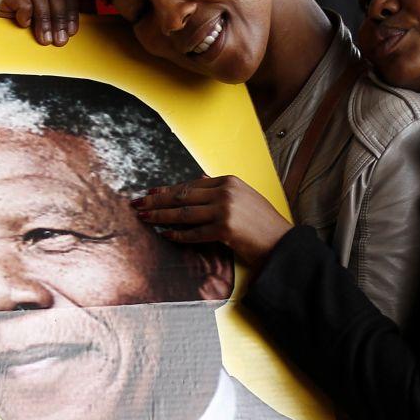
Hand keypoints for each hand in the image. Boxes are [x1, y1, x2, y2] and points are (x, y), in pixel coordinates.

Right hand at [0, 0, 91, 44]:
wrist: (12, 53)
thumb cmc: (42, 47)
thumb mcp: (63, 37)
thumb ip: (76, 27)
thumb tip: (96, 24)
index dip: (74, 8)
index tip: (72, 32)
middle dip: (60, 15)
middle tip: (59, 41)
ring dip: (44, 16)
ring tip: (44, 39)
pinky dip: (24, 9)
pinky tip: (25, 25)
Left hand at [131, 175, 293, 266]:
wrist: (282, 241)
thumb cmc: (263, 222)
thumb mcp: (244, 196)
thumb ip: (221, 187)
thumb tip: (200, 178)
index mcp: (229, 181)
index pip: (190, 184)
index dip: (168, 189)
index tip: (151, 192)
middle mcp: (226, 192)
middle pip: (182, 196)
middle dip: (157, 200)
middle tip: (137, 203)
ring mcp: (225, 210)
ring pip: (184, 213)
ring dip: (161, 216)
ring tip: (144, 217)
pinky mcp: (225, 229)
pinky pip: (194, 233)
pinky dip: (178, 234)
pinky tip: (165, 234)